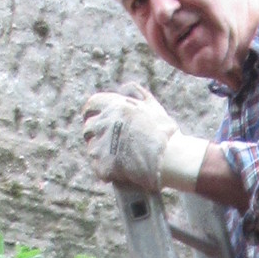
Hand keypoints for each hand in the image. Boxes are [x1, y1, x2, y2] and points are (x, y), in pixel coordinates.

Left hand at [81, 87, 207, 192]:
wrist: (169, 157)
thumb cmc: (164, 132)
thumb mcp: (153, 106)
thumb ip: (137, 93)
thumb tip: (125, 87)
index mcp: (114, 106)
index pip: (91, 105)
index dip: (92, 112)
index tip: (95, 118)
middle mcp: (104, 122)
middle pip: (88, 128)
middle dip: (96, 134)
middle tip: (107, 142)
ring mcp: (101, 144)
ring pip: (92, 148)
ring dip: (101, 152)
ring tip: (115, 158)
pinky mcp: (102, 164)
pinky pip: (97, 166)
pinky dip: (105, 169)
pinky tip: (117, 170)